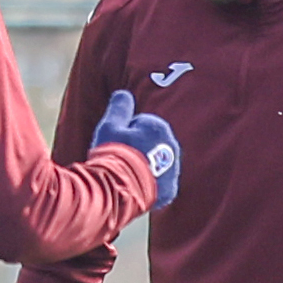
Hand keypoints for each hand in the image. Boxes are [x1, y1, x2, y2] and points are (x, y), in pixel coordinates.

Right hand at [92, 89, 180, 207]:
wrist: (119, 188)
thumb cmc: (113, 154)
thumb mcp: (110, 126)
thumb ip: (120, 107)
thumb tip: (124, 94)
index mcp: (159, 127)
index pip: (140, 125)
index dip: (125, 134)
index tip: (117, 145)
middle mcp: (172, 146)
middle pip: (150, 144)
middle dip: (138, 149)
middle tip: (120, 160)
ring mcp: (173, 169)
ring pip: (157, 164)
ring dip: (145, 166)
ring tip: (127, 175)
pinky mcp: (170, 189)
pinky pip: (160, 183)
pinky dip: (149, 184)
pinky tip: (135, 187)